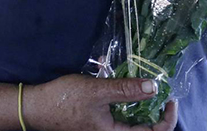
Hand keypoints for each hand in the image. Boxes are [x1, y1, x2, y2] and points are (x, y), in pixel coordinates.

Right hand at [22, 74, 177, 130]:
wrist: (35, 106)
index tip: (171, 99)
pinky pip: (119, 112)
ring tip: (141, 81)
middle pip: (144, 127)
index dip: (167, 119)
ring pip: (132, 118)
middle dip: (155, 108)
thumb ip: (126, 90)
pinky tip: (119, 80)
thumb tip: (154, 88)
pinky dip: (124, 98)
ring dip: (139, 101)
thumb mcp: (97, 91)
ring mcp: (105, 128)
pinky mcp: (99, 120)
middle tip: (159, 87)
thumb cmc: (64, 100)